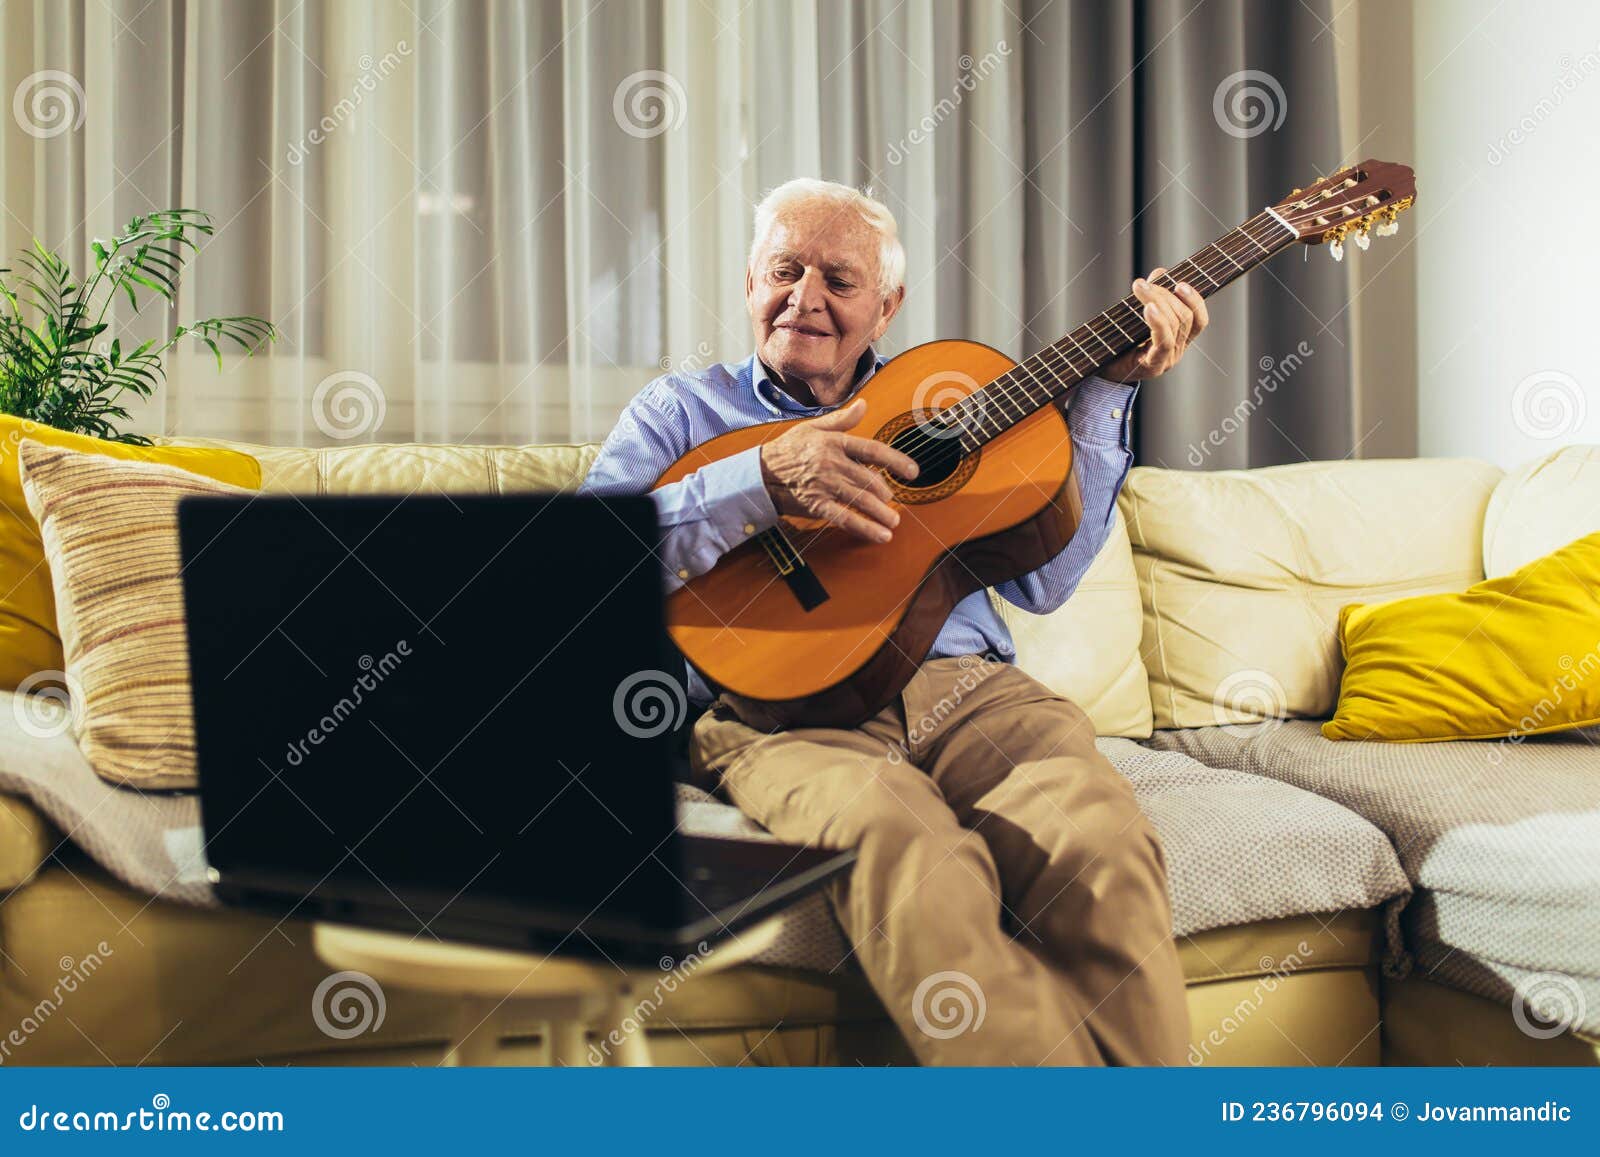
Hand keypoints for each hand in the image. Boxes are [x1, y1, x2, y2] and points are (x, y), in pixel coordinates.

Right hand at [758, 398, 919, 542]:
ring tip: (894, 521)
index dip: (897, 461)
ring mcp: (825, 485)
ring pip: (862, 500)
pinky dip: (866, 528)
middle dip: (885, 493)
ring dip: (882, 513)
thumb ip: (841, 420)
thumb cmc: (789, 449)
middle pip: (870, 480)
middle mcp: (832, 463)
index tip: (913, 472)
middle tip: (892, 500)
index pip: (873, 451)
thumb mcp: (812, 428)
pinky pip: (846, 518)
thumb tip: (864, 405)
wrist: (760, 473)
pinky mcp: (817, 505)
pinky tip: (882, 536)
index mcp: (834, 442)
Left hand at [1101, 267, 1209, 382]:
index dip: (1195, 299)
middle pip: (1185, 317)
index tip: (1180, 283)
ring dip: (1158, 300)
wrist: (1099, 370)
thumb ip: (1151, 296)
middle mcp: (1177, 351)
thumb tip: (1160, 272)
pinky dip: (1158, 322)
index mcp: (1178, 340)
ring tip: (1139, 287)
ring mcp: (1168, 360)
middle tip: (1141, 284)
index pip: (1199, 319)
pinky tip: (1149, 308)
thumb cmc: (1117, 343)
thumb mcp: (1135, 316)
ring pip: (1175, 325)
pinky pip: (1164, 342)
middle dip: (1165, 294)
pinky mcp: (1154, 366)